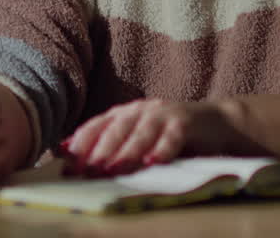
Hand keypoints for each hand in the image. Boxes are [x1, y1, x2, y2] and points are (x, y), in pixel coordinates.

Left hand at [59, 98, 244, 176]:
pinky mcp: (186, 122)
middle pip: (116, 129)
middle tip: (88, 170)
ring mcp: (163, 114)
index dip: (82, 144)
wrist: (215, 123)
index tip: (68, 164)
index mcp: (124, 113)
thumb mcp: (136, 137)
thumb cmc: (169, 134)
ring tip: (114, 169)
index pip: (97, 125)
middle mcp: (141, 110)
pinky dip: (163, 148)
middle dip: (100, 150)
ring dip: (126, 152)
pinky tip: (154, 162)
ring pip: (141, 132)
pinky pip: (172, 136)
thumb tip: (64, 153)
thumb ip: (107, 143)